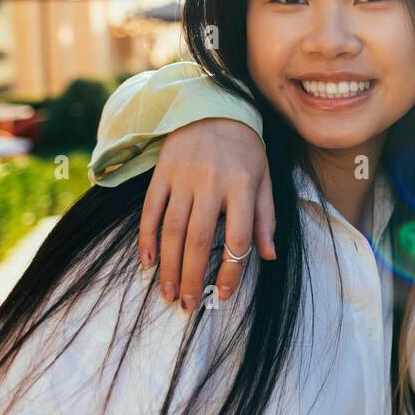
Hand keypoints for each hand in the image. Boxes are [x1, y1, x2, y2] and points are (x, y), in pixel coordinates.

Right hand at [137, 118, 274, 309]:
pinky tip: (147, 264)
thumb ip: (265, 217)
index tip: (224, 294)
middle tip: (188, 305)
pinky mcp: (162, 173)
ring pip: (173, 230)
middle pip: (199, 239)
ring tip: (168, 294)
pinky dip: (146, 239)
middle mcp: (212, 182)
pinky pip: (150, 211)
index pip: (238, 237)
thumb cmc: (244, 150)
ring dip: (169, 266)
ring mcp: (183, 177)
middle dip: (193, 277)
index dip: (231, 270)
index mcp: (242, 186)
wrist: (213, 108)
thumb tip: (268, 256)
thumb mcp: (264, 179)